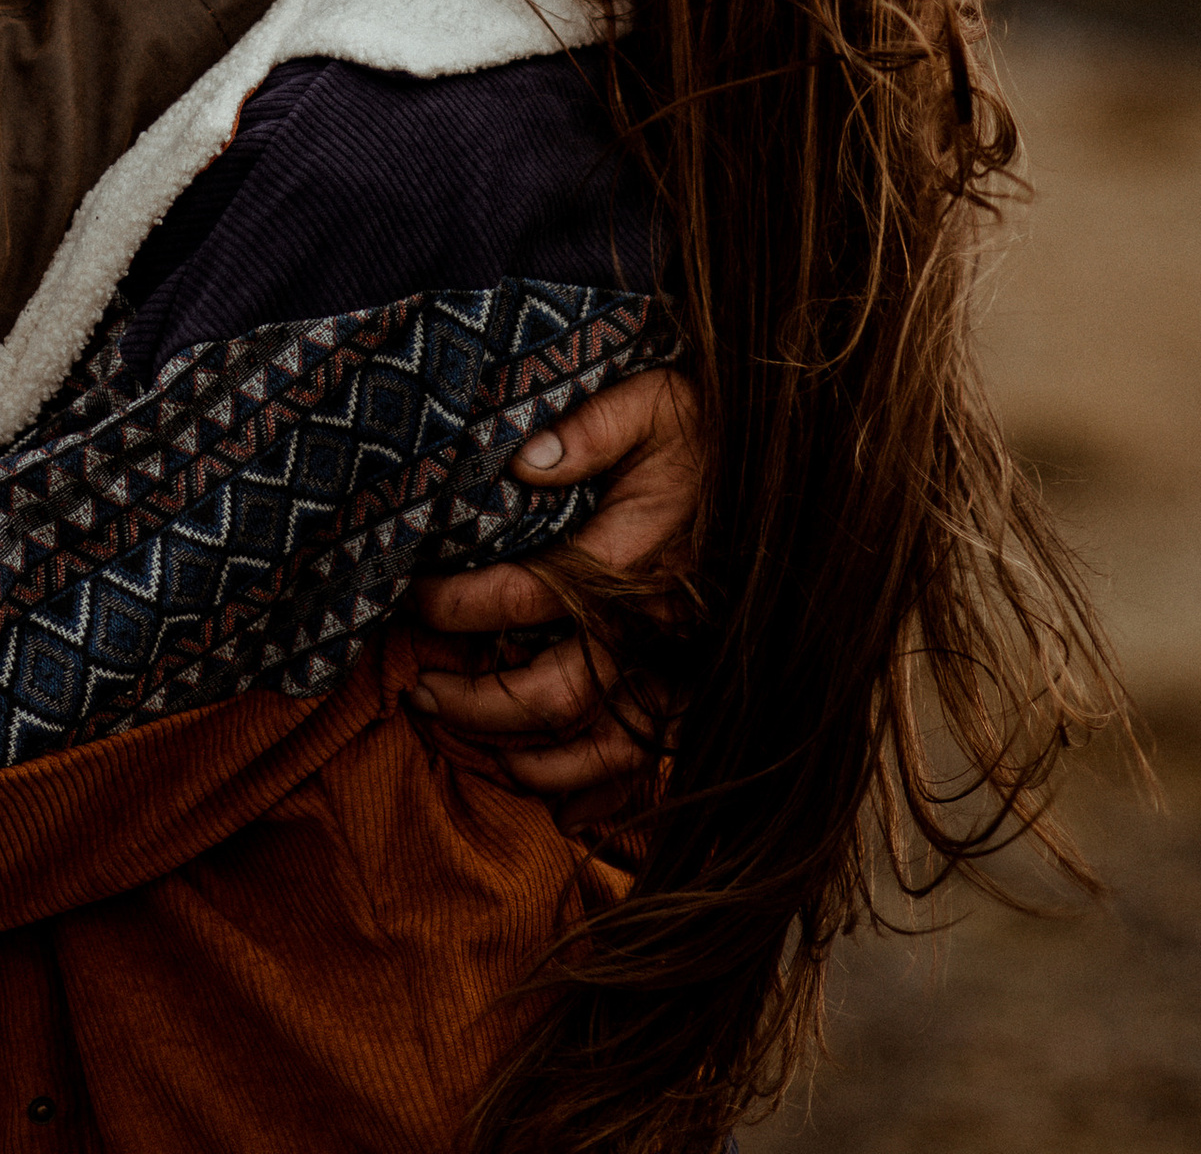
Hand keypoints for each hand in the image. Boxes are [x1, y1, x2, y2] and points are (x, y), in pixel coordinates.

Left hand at [409, 369, 702, 798]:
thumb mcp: (653, 404)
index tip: (415, 595)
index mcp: (637, 555)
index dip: (462, 604)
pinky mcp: (698, 685)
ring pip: (597, 743)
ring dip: (521, 754)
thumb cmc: (706, 429)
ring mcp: (683, 664)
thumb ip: (590, 430)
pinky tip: (546, 797)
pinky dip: (594, 787)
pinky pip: (646, 758)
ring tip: (456, 736)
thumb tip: (521, 460)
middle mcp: (658, 625)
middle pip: (554, 692)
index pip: (530, 596)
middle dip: (474, 702)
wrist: (785, 471)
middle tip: (416, 690)